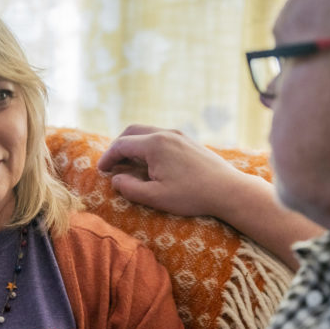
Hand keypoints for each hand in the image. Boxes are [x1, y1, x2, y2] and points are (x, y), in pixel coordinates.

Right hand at [97, 125, 250, 219]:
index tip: (101, 171)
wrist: (228, 190)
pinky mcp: (188, 140)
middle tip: (111, 164)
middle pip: (132, 132)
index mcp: (154, 144)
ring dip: (133, 145)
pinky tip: (150, 163)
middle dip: (118, 146)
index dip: (108, 158)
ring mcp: (179, 135)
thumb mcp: (156, 197)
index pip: (121, 145)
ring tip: (128, 164)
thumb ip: (130, 188)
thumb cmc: (192, 195)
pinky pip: (161, 137)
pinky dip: (148, 145)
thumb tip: (115, 180)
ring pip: (147, 132)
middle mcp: (165, 133)